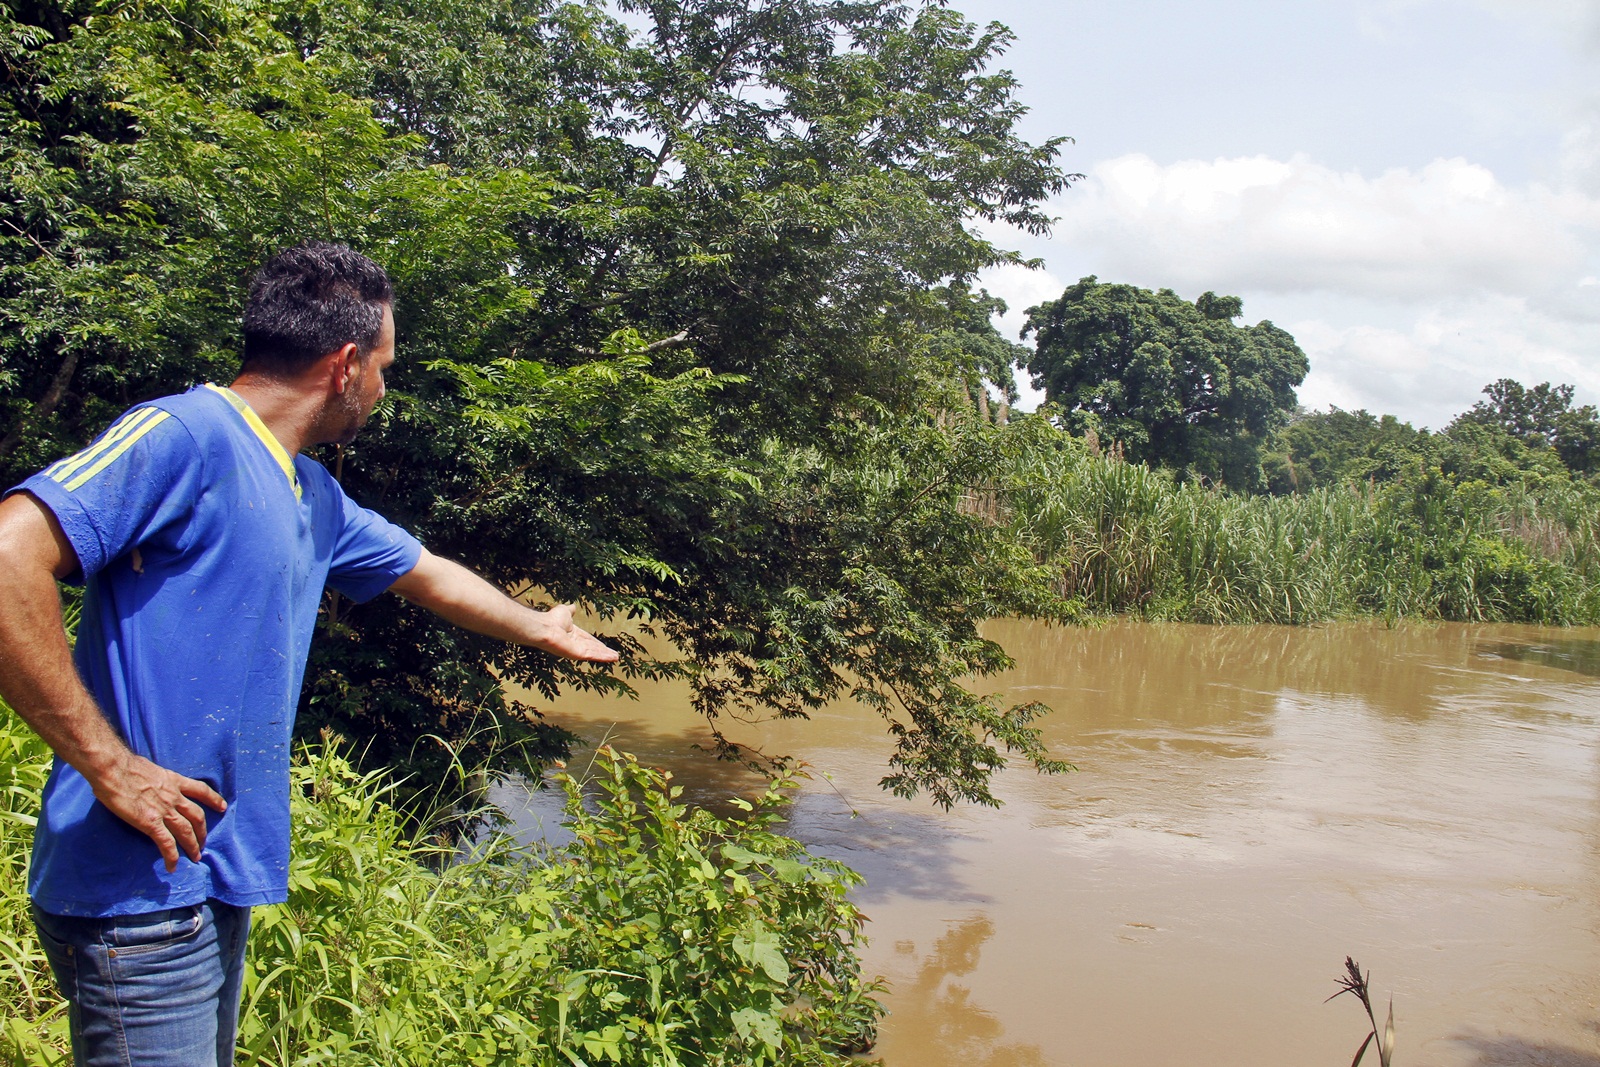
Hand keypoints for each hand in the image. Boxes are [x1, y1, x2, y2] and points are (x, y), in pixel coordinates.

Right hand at [88, 752, 227, 872]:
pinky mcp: (150, 823)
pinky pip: (166, 843)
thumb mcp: (151, 769)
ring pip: (186, 831)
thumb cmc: (124, 766)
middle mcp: (174, 796)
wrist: (114, 769)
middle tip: (203, 843)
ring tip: (195, 857)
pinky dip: (171, 856)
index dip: (214, 799)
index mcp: (174, 781)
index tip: (222, 807)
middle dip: (202, 832)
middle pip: (197, 816)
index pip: (200, 790)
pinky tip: (172, 866)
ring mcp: (164, 810)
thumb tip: (151, 782)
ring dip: (192, 846)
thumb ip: (156, 779)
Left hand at [533, 604, 619, 662]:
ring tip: (616, 658)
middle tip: (614, 655)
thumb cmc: (552, 619)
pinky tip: (612, 658)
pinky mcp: (578, 654)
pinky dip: (603, 657)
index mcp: (572, 634)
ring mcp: (576, 650)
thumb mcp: (564, 611)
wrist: (545, 627)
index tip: (605, 646)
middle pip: (593, 648)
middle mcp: (575, 644)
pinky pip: (593, 655)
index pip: (588, 640)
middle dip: (603, 651)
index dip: (597, 643)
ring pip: (594, 653)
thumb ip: (570, 611)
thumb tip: (573, 606)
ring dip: (606, 655)